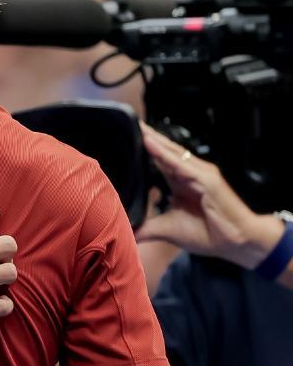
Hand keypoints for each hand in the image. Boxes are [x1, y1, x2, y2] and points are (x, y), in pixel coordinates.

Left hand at [138, 123, 282, 268]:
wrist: (238, 242)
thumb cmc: (209, 234)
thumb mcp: (169, 230)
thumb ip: (148, 228)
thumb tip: (128, 234)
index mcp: (181, 183)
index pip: (160, 161)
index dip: (146, 149)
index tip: (128, 137)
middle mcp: (190, 175)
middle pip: (166, 152)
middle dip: (149, 138)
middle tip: (131, 123)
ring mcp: (201, 175)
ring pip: (173, 154)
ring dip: (156, 142)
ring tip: (139, 129)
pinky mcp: (208, 181)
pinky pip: (183, 166)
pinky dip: (167, 156)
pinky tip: (152, 146)